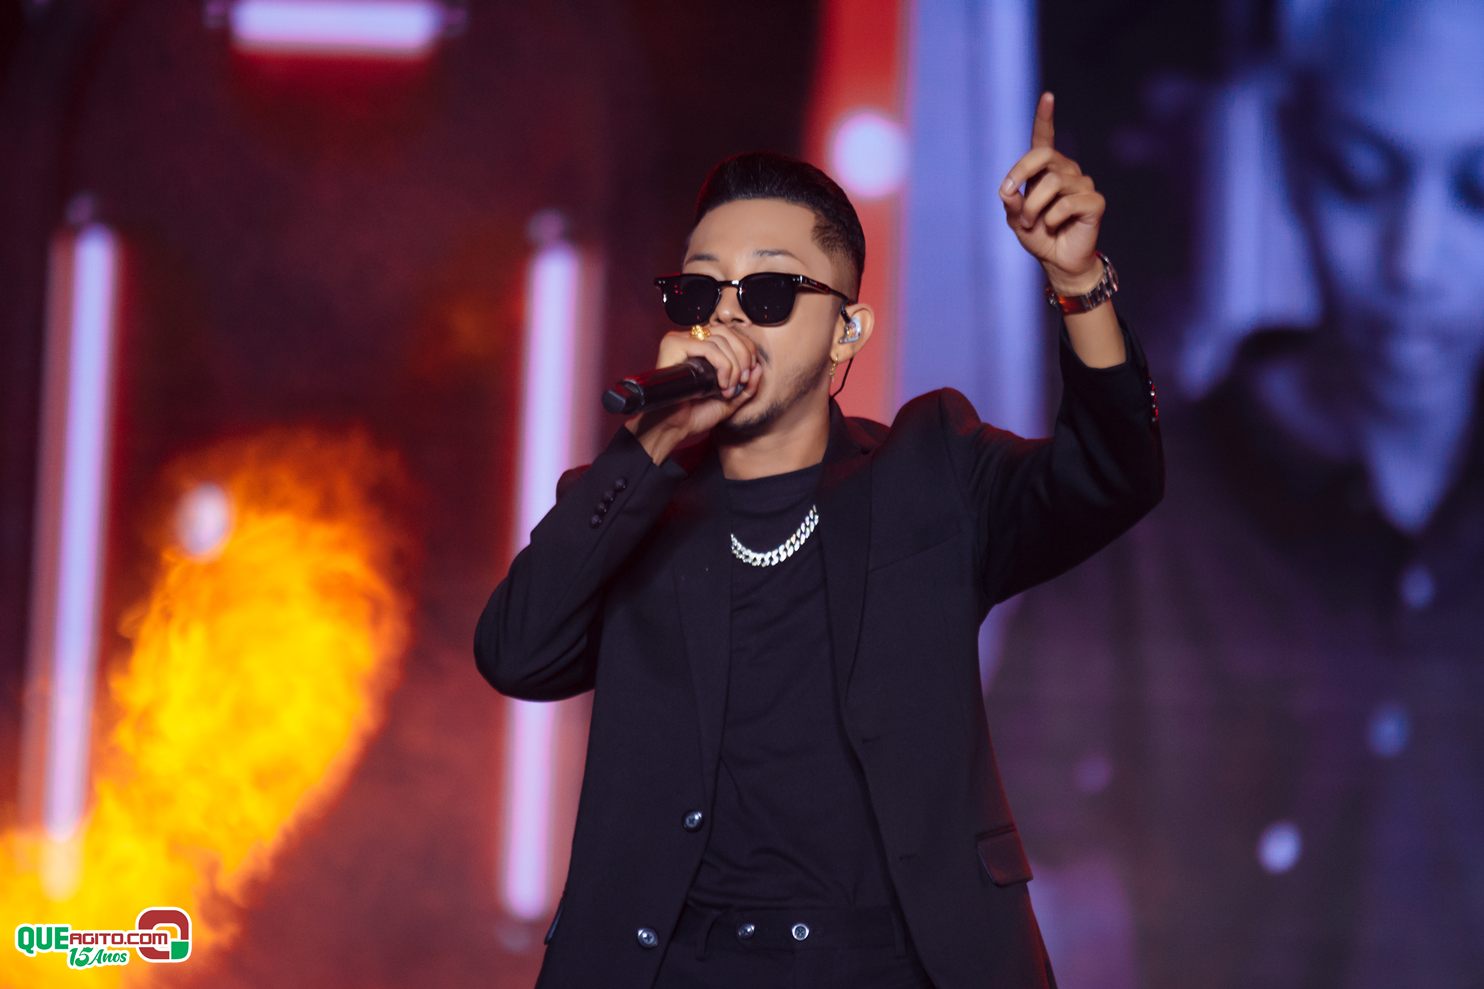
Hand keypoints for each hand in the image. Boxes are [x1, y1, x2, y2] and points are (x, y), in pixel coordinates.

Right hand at [624, 323, 762, 462]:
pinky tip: (720, 384)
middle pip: (727, 332)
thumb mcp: (730, 400)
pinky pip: (708, 347)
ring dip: (732, 366)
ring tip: (727, 389)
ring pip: (720, 339)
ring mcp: (680, 340)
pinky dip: (722, 365)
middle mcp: (690, 340)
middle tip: (741, 382)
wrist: (673, 427)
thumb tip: (759, 367)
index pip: (731, 334)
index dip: (746, 351)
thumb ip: (747, 386)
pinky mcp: (673, 345)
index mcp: (701, 348)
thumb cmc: (695, 414)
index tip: (746, 377)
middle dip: (743, 357)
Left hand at [999, 92, 1105, 294]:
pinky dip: (1052, 219)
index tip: (1048, 97)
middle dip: (1020, 174)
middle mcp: (1066, 171)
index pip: (1044, 139)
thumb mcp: (1016, 220)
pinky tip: (1054, 227)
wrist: (1059, 261)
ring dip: (1032, 209)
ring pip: (1052, 184)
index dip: (1045, 117)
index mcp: (1046, 170)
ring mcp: (1083, 184)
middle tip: (1008, 197)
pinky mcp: (1095, 202)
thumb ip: (1011, 203)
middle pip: (1044, 156)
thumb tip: (1008, 191)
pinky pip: (1067, 204)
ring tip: (1032, 224)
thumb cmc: (1039, 236)